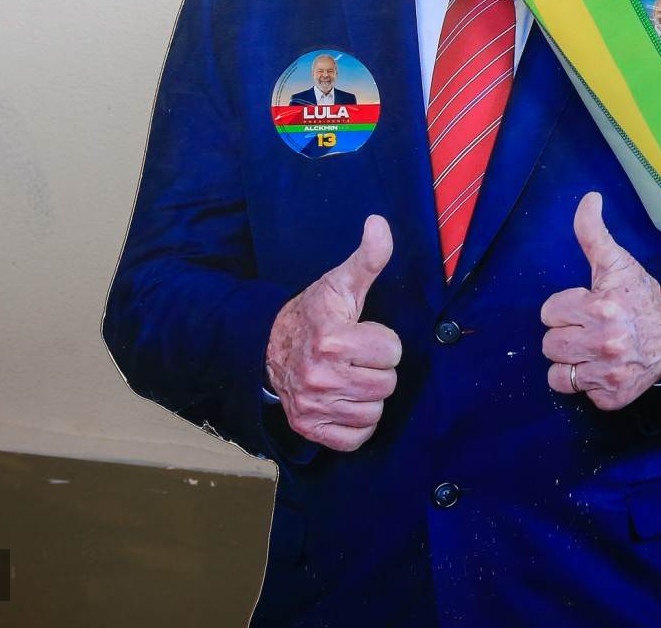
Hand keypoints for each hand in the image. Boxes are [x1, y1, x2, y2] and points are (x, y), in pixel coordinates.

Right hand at [264, 215, 402, 450]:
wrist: (267, 346)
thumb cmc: (312, 314)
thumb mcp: (339, 283)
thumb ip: (368, 258)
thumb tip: (380, 223)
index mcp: (332, 339)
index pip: (392, 351)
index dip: (383, 341)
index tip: (362, 334)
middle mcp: (320, 376)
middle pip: (387, 384)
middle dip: (377, 368)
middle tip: (356, 357)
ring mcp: (312, 405)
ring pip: (374, 411)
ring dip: (368, 396)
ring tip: (350, 377)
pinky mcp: (308, 428)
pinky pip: (356, 438)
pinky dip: (356, 424)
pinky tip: (345, 402)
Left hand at [540, 192, 660, 410]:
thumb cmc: (643, 299)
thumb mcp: (618, 264)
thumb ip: (593, 233)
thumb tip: (589, 198)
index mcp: (601, 308)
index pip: (549, 313)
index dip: (565, 308)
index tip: (585, 306)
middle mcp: (605, 343)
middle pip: (550, 344)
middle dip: (566, 335)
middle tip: (588, 328)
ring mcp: (609, 374)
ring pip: (557, 374)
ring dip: (571, 363)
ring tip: (592, 350)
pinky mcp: (612, 398)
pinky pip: (579, 394)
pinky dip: (589, 383)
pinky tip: (604, 368)